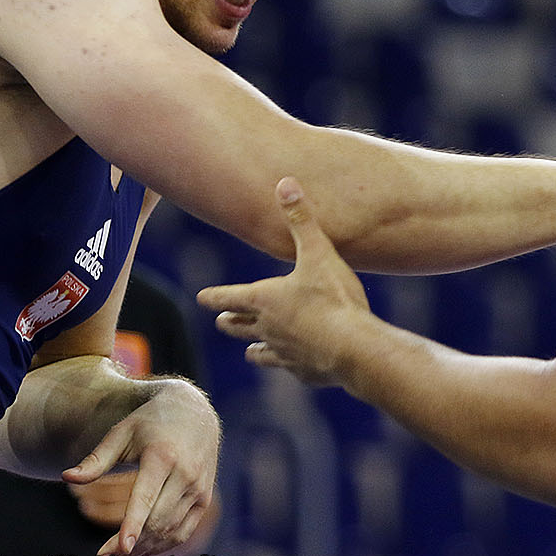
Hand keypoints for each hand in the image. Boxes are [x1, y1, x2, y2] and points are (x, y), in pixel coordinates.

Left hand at [62, 379, 219, 555]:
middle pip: (157, 521)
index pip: (146, 497)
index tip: (120, 548)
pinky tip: (141, 549)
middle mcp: (186, 474)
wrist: (194, 412)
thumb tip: (66, 478)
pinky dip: (162, 546)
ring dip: (144, 549)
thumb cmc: (151, 422)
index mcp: (163, 456)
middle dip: (129, 545)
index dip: (133, 525)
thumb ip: (96, 459)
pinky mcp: (204, 498)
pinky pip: (184, 531)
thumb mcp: (121, 433)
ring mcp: (199, 488)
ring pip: (170, 531)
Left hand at [197, 176, 370, 386]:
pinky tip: (294, 363)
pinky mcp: (303, 372)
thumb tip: (285, 183)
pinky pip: (288, 367)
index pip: (228, 297)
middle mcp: (267, 328)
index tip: (202, 298)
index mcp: (265, 300)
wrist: (354, 348)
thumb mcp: (319, 253)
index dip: (213, 296)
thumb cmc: (334, 299)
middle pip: (238, 326)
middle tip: (221, 320)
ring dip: (253, 348)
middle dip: (229, 321)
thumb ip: (301, 220)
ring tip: (250, 350)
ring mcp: (284, 353)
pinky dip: (287, 364)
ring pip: (259, 352)